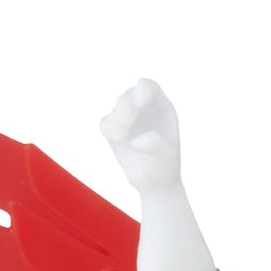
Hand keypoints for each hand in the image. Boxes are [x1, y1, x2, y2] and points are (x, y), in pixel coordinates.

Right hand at [101, 78, 181, 192]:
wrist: (154, 184)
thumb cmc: (164, 169)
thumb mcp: (165, 159)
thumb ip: (156, 146)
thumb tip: (137, 141)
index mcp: (161, 108)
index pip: (149, 86)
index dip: (142, 89)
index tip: (140, 103)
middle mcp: (145, 109)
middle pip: (129, 96)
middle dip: (125, 109)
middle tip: (126, 124)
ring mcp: (129, 118)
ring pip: (117, 108)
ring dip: (118, 120)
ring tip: (120, 136)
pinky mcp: (115, 130)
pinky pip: (106, 123)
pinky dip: (108, 129)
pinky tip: (116, 139)